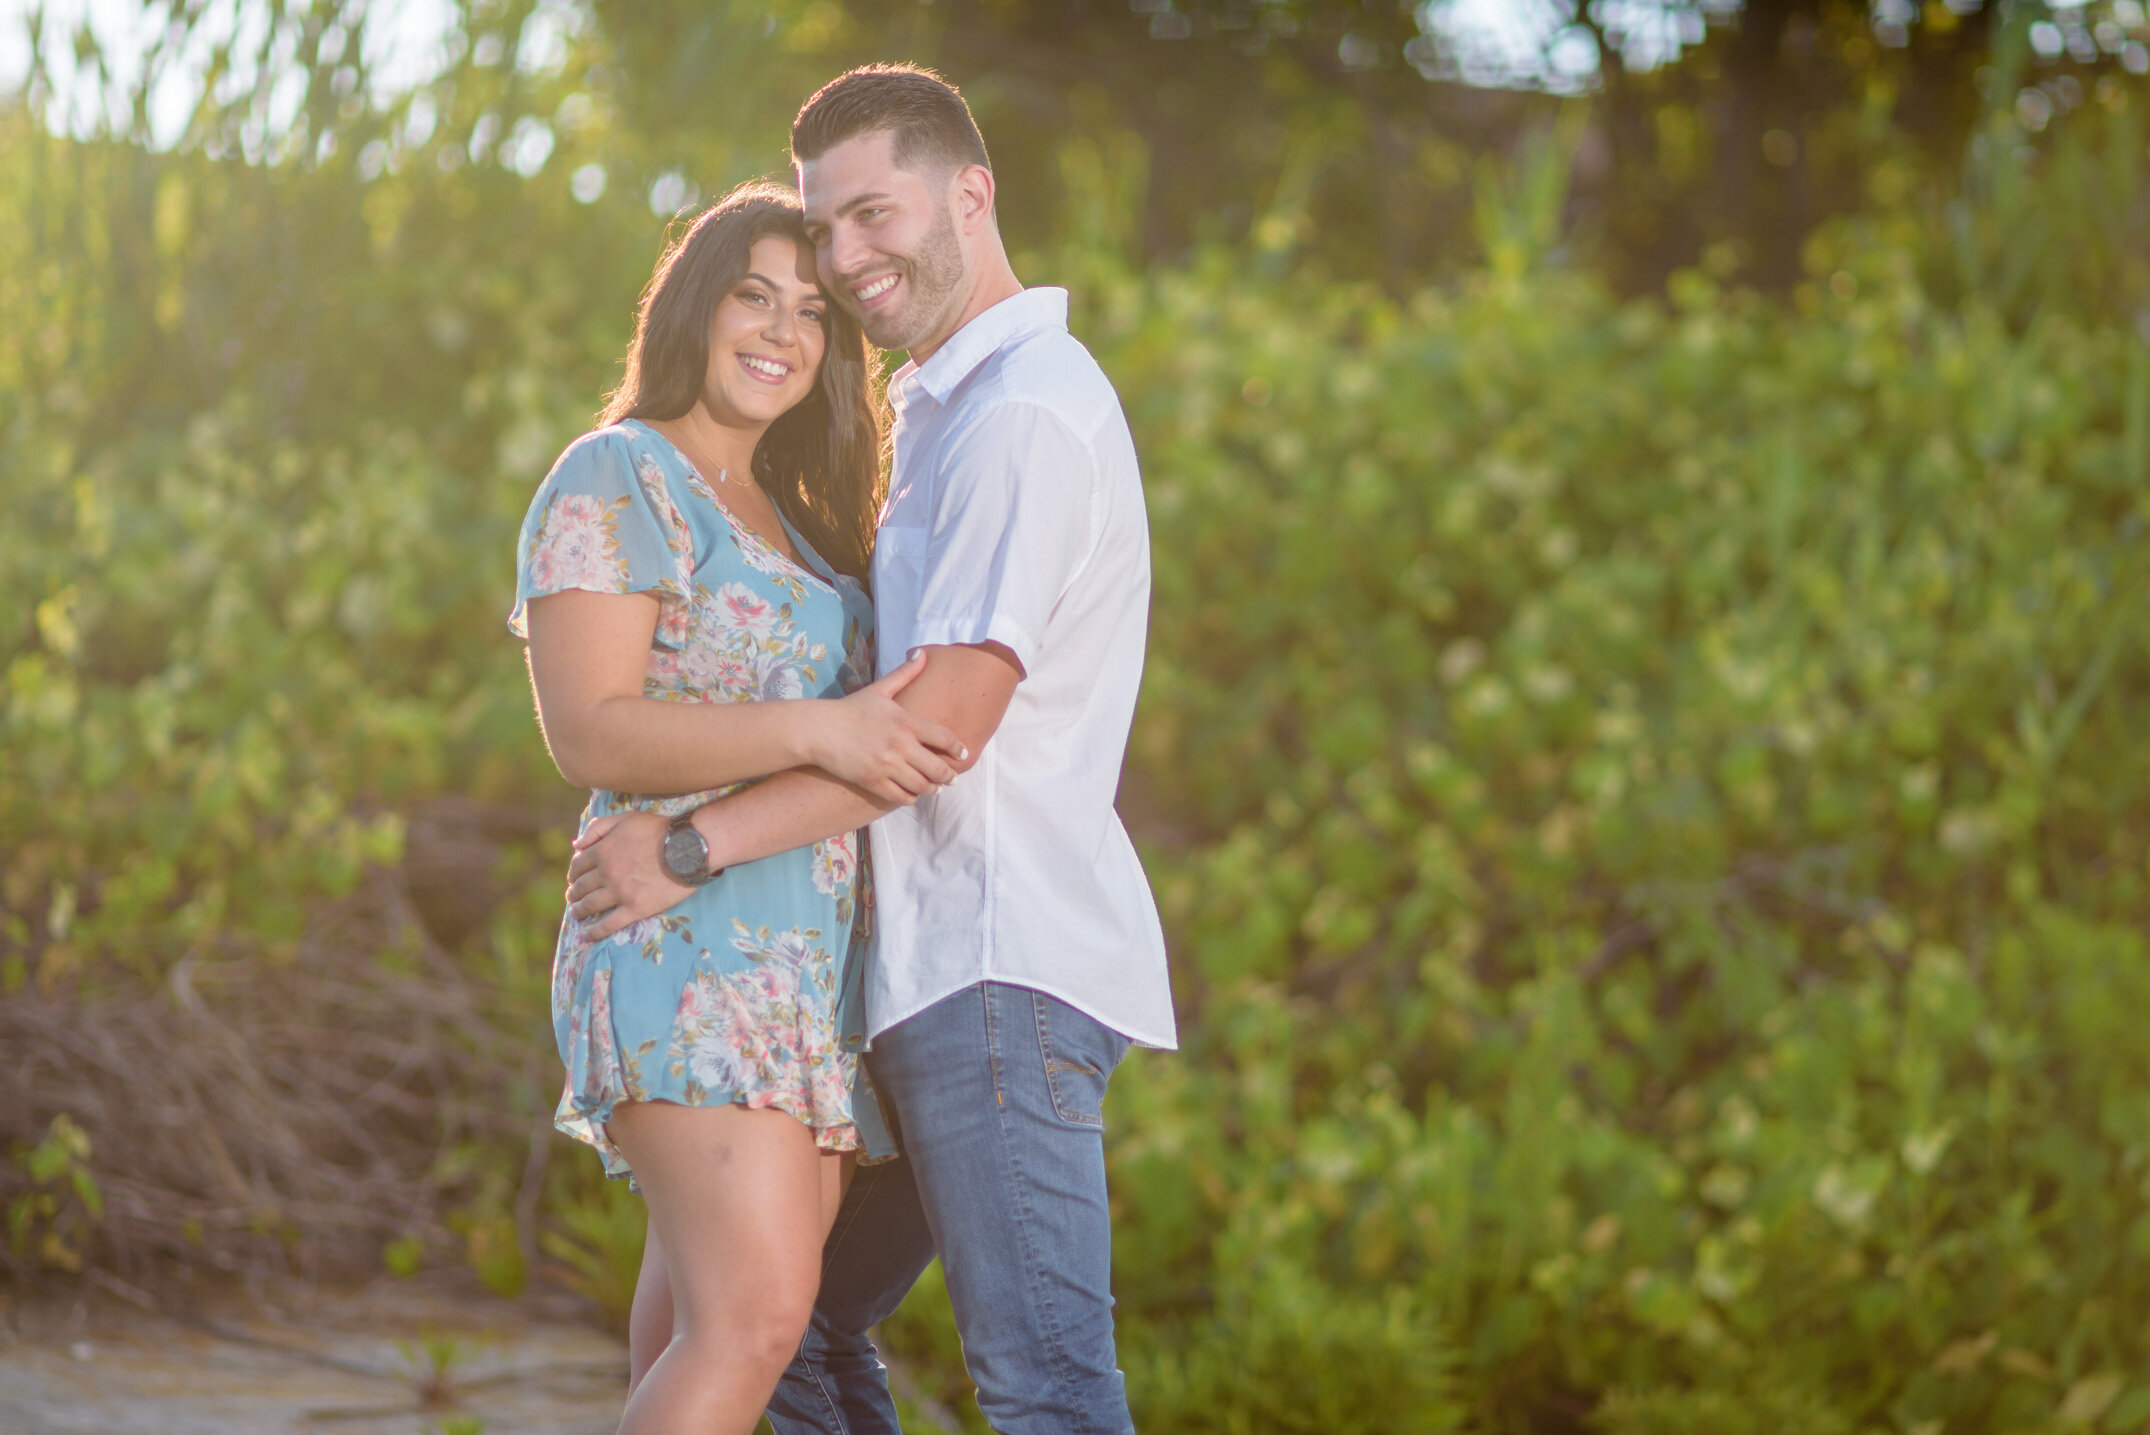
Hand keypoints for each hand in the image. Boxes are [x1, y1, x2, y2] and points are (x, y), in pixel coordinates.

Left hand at [566, 811, 691, 940]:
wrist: (687, 848)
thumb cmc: (658, 830)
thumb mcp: (626, 818)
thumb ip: (598, 828)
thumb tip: (575, 845)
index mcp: (602, 851)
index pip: (578, 865)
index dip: (573, 873)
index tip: (574, 878)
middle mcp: (606, 873)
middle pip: (581, 887)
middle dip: (574, 893)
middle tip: (573, 897)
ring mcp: (619, 893)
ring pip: (590, 906)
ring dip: (579, 911)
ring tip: (576, 914)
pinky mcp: (635, 909)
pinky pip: (609, 924)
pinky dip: (594, 932)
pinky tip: (586, 936)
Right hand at [805, 651, 968, 803]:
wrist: (819, 730)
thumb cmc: (850, 709)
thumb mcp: (879, 689)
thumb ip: (905, 674)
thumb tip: (922, 653)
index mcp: (906, 722)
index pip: (944, 738)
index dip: (958, 748)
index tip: (963, 754)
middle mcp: (900, 745)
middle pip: (938, 768)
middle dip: (949, 776)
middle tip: (952, 778)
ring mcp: (886, 765)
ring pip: (922, 786)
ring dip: (932, 789)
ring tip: (934, 787)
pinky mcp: (873, 781)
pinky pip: (901, 796)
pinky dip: (911, 797)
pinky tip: (912, 793)